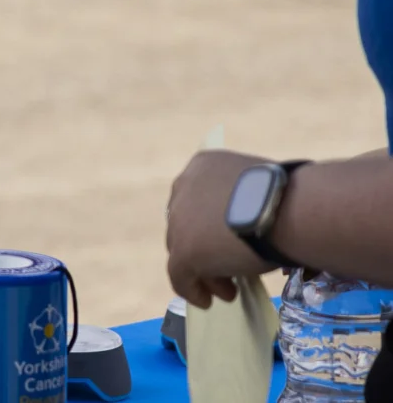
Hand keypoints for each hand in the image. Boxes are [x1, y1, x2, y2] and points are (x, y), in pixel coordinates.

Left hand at [167, 149, 277, 306]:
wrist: (290, 210)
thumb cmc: (290, 197)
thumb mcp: (259, 190)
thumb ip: (244, 202)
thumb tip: (251, 223)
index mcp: (202, 168)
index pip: (198, 201)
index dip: (208, 226)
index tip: (226, 243)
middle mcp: (183, 189)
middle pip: (189, 227)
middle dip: (207, 251)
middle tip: (229, 272)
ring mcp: (180, 221)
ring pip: (185, 252)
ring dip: (206, 272)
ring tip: (228, 290)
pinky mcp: (184, 251)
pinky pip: (180, 275)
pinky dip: (192, 289)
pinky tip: (206, 302)